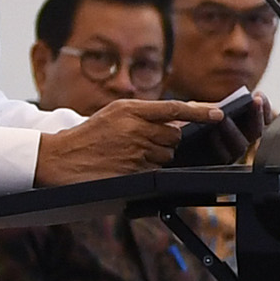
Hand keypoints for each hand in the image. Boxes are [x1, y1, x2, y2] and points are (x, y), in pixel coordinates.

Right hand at [35, 98, 218, 184]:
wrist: (60, 157)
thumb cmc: (90, 134)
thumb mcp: (115, 113)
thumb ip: (145, 113)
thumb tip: (177, 119)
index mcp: (131, 109)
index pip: (175, 109)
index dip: (201, 112)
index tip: (219, 115)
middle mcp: (135, 128)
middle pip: (174, 136)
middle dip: (166, 140)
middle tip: (144, 141)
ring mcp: (135, 150)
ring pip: (167, 154)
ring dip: (157, 156)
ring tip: (131, 153)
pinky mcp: (132, 171)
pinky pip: (155, 170)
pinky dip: (147, 169)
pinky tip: (128, 165)